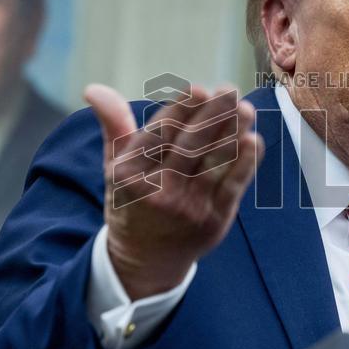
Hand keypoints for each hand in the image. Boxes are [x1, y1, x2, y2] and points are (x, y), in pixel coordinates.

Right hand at [84, 83, 263, 299]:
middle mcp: (158, 191)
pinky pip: (233, 187)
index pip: (159, 134)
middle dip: (212, 115)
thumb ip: (113, 125)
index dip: (180, 111)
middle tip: (228, 90)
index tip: (198, 88)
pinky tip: (254, 140)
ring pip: (215, 164)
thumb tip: (94, 88)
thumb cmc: (132, 200)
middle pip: (190, 146)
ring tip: (245, 109)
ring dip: (233, 134)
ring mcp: (188, 208)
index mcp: (131, 173)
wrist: (145, 260)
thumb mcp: (114, 166)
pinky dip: (246, 163)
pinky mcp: (214, 221)